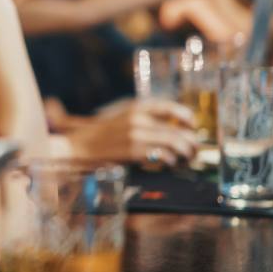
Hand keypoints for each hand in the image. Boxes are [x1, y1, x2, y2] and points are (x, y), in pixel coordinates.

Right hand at [55, 99, 198, 166]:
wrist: (78, 147)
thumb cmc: (101, 136)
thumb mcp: (122, 118)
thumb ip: (144, 119)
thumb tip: (171, 127)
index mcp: (137, 106)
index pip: (173, 108)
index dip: (188, 118)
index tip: (192, 127)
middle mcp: (139, 118)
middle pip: (178, 129)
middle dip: (191, 142)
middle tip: (194, 151)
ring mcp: (136, 135)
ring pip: (175, 143)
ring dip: (186, 153)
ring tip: (186, 160)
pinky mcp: (134, 152)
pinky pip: (164, 156)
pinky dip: (171, 162)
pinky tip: (170, 165)